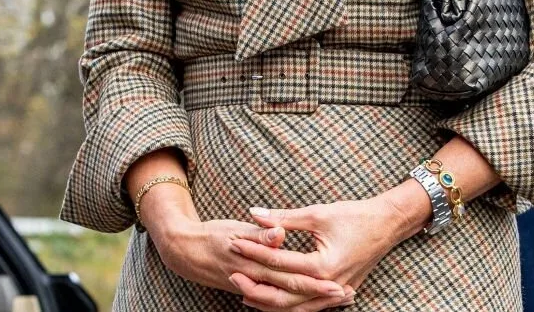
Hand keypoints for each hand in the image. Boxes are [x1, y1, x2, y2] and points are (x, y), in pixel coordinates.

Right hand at [139, 185, 352, 308]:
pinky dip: (297, 302)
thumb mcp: (236, 229)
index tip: (341, 284)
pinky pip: (278, 301)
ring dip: (313, 302)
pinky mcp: (253, 290)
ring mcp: (254, 289)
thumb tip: (280, 234)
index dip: (317, 283)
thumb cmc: (212, 235)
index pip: (292, 278)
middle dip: (322, 297)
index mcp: (255, 266)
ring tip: (341, 298)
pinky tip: (314, 299)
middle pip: (294, 296)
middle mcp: (256, 282)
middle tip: (349, 295)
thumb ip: (262, 234)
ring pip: (288, 303)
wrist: (184, 251)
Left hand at [230, 190, 428, 309]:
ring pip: (296, 307)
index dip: (254, 252)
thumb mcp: (318, 213)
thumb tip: (254, 213)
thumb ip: (284, 218)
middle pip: (284, 295)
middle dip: (256, 287)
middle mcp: (328, 284)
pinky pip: (309, 306)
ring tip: (246, 294)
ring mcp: (335, 292)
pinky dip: (290, 304)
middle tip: (232, 277)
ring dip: (270, 302)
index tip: (234, 243)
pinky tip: (275, 299)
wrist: (387, 224)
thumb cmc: (355, 215)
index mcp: (323, 264)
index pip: (279, 262)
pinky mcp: (338, 293)